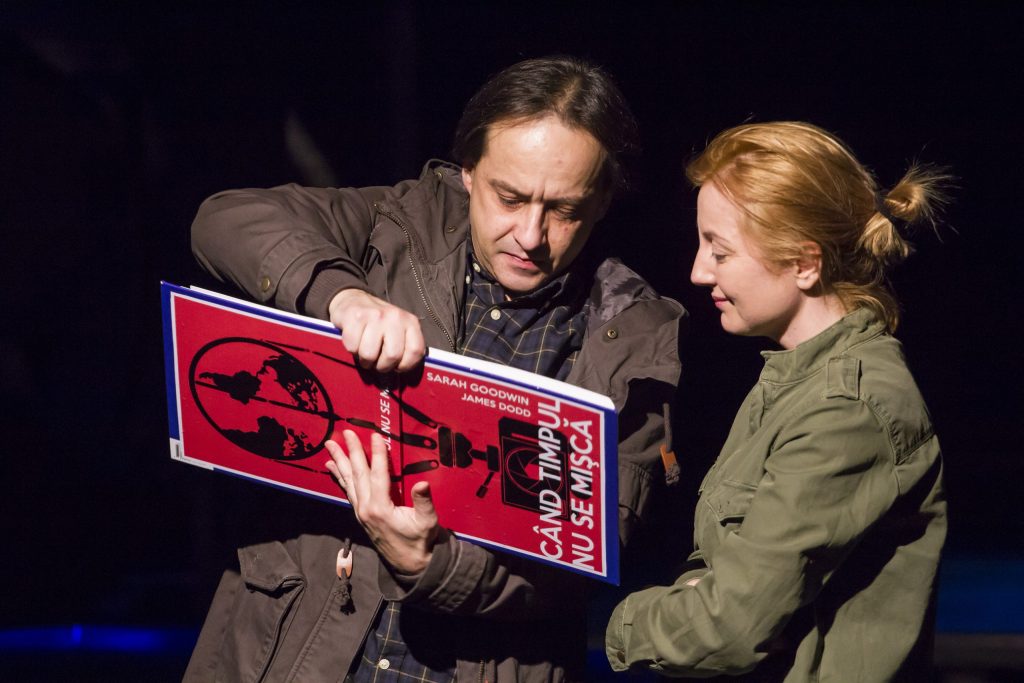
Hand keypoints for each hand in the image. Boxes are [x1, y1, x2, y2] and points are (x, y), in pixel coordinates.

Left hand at [325, 430, 439, 574]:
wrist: (410, 564)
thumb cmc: (420, 542)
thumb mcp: (427, 522)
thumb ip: (423, 502)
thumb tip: (423, 483)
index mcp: (381, 508)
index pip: (378, 474)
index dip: (377, 454)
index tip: (375, 435)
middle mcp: (366, 508)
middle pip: (358, 474)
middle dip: (352, 451)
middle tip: (345, 433)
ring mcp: (361, 512)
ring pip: (348, 481)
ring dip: (340, 461)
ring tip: (330, 445)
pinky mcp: (360, 515)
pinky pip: (347, 490)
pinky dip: (340, 477)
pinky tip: (333, 467)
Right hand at [328, 289, 425, 372]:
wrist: (352, 299)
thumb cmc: (377, 322)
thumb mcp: (398, 330)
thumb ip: (404, 347)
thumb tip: (400, 372)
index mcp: (410, 321)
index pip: (415, 351)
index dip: (405, 366)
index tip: (396, 366)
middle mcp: (395, 317)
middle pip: (392, 356)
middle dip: (382, 366)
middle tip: (377, 362)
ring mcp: (375, 316)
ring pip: (369, 354)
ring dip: (365, 360)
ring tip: (365, 352)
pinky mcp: (356, 317)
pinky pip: (352, 347)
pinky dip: (351, 349)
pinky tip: (355, 340)